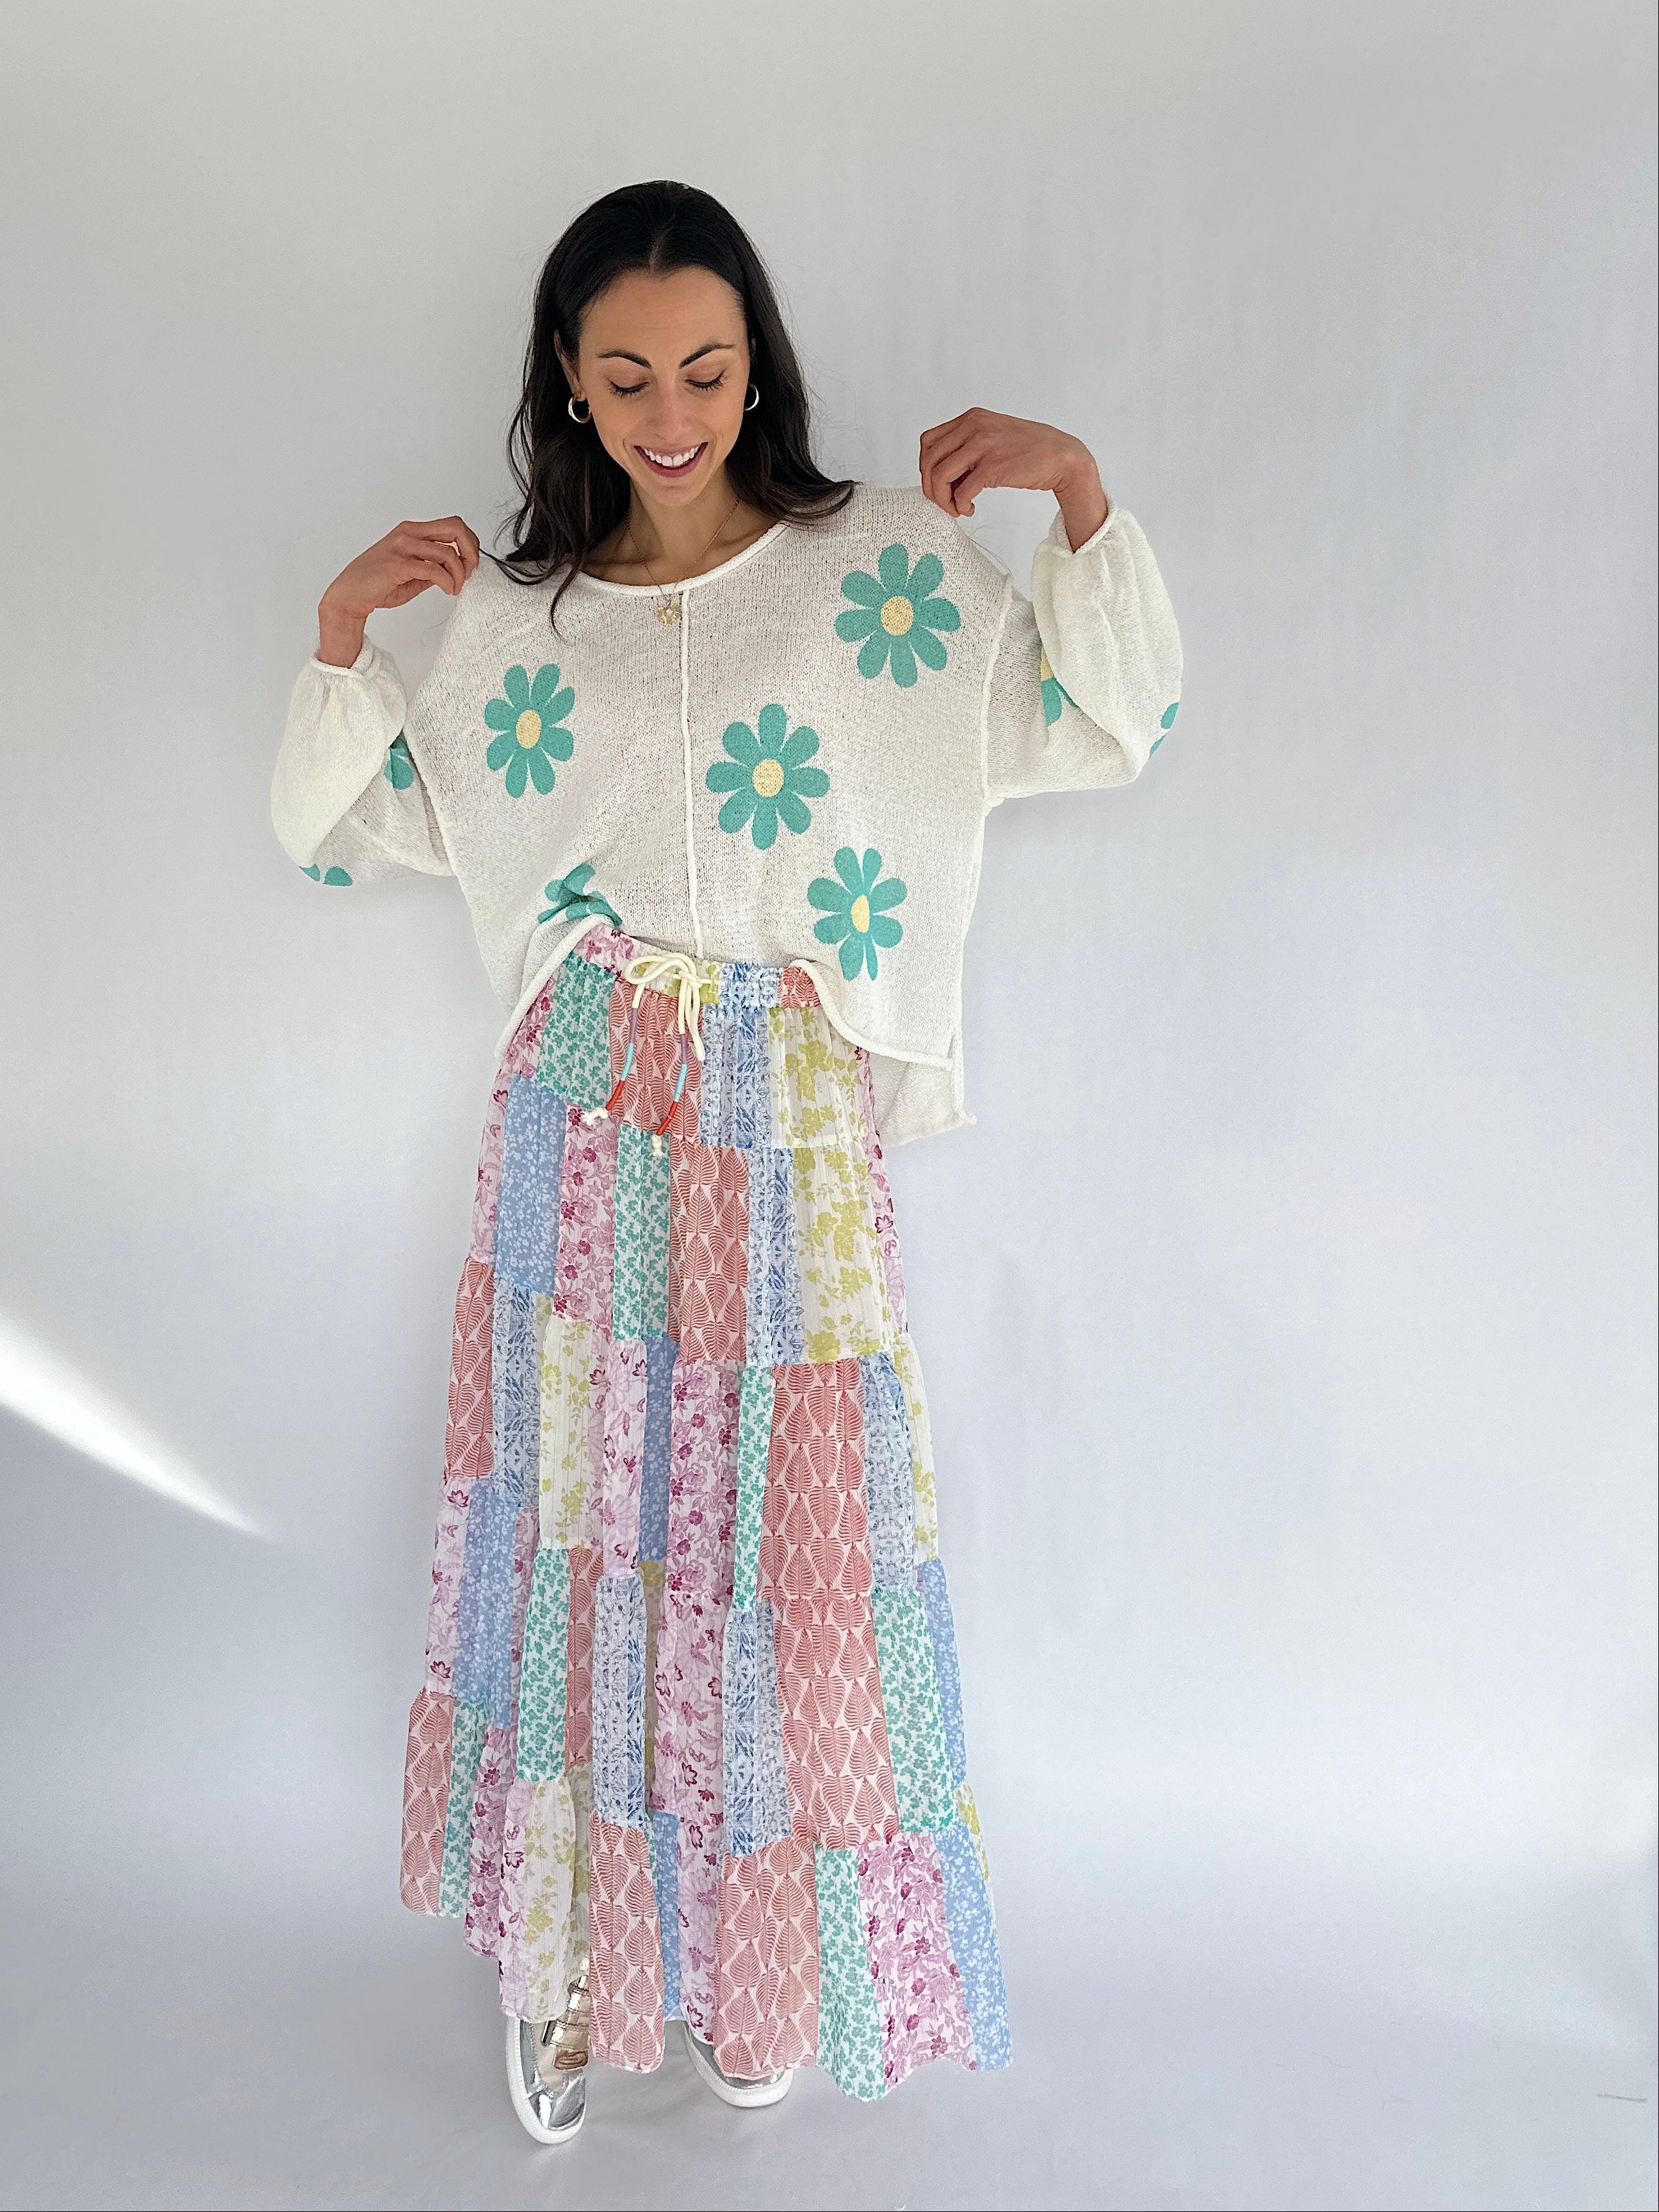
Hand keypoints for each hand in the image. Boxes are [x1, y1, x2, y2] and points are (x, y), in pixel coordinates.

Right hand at [316, 516, 480, 665]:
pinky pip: (433, 569)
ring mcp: (402, 547)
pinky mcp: (397, 564)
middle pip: (456, 527)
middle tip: (469, 573)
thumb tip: (456, 571)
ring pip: (448, 551)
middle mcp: (408, 533)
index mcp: (411, 531)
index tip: (470, 566)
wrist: (349, 595)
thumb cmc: (377, 584)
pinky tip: (448, 590)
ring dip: (459, 574)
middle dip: (471, 551)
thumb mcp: (412, 573)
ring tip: (455, 588)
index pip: (453, 525)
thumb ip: (433, 568)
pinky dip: (447, 582)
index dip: (470, 544)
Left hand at [918, 409, 1107, 549]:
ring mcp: (983, 445)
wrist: (1061, 456)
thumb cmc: (1028, 450)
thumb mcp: (992, 436)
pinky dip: (960, 505)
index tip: (938, 484)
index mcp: (971, 418)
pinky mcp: (993, 467)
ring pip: (939, 476)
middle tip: (944, 502)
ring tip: (957, 508)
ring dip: (943, 499)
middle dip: (931, 487)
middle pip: (929, 460)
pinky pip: (961, 491)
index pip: (928, 442)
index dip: (926, 467)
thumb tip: (941, 474)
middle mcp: (973, 426)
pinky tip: (970, 509)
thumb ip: (967, 447)